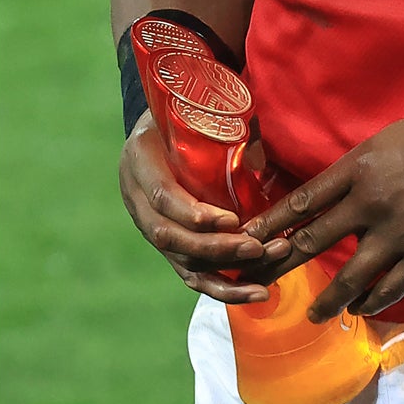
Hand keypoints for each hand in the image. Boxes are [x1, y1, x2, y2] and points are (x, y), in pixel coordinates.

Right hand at [118, 114, 286, 303]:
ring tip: (265, 277)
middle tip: (257, 246)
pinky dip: (224, 288)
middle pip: (170, 237)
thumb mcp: (192, 111)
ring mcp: (150, 227)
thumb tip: (257, 157)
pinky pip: (191, 275)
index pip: (162, 196)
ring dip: (226, 271)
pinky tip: (257, 292)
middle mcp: (137, 199)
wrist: (157, 129)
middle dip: (216, 247)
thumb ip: (221, 129)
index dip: (194, 213)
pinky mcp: (168, 246)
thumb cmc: (181, 115)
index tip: (231, 218)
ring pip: (182, 261)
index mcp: (139, 159)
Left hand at [240, 105, 403, 318]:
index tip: (246, 238)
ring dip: (326, 299)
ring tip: (311, 315)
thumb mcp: (390, 139)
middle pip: (314, 240)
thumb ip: (360, 165)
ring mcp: (397, 234)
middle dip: (281, 263)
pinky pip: (388, 288)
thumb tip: (338, 183)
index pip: (302, 201)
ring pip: (349, 276)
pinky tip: (358, 309)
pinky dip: (369, 302)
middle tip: (256, 280)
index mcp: (358, 169)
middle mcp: (369, 204)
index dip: (271, 224)